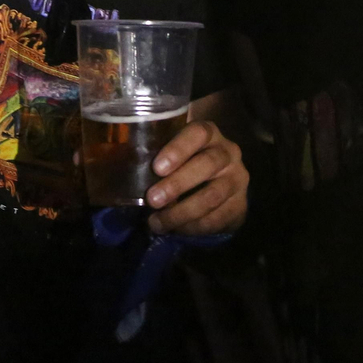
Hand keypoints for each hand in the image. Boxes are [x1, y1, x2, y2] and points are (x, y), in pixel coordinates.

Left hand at [144, 120, 248, 235]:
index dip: (178, 149)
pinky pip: (219, 218)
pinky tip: (177, 229)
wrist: (221, 183)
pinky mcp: (241, 203)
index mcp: (209, 133)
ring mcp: (238, 178)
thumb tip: (120, 171)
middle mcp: (228, 152)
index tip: (157, 168)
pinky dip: (194, 226)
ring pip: (212, 195)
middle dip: (177, 184)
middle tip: (152, 200)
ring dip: (182, 212)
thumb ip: (157, 157)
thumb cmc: (186, 163)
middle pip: (207, 164)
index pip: (198, 133)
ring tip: (157, 223)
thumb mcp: (175, 153)